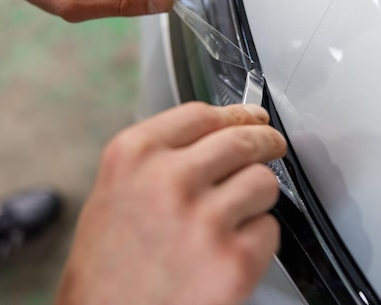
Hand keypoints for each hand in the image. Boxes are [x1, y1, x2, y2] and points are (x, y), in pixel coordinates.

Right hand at [56, 102, 286, 304]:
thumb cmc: (108, 267)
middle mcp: (169, 180)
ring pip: (263, 181)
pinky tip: (229, 252)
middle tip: (272, 147)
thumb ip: (162, 156)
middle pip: (242, 139)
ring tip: (232, 219)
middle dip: (265, 142)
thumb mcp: (117, 191)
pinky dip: (258, 240)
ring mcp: (204, 219)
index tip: (251, 117)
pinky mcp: (234, 260)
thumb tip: (221, 131)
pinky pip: (270, 228)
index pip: (203, 115)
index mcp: (135, 156)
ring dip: (256, 197)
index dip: (235, 114)